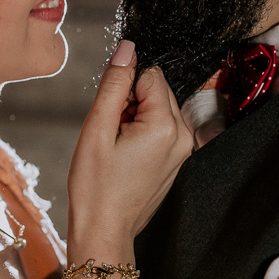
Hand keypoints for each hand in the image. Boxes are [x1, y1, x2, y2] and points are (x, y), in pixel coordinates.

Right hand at [67, 40, 193, 247]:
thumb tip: (127, 49)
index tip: (110, 116)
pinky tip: (124, 155)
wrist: (104, 229)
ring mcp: (182, 149)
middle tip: (111, 134)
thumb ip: (114, 84)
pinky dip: (139, 133)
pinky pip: (158, 128)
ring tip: (116, 147)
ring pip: (156, 108)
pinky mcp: (176, 158)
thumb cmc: (96, 187)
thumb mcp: (96, 128)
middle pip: (156, 90)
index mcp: (166, 126)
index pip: (149, 75)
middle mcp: (182, 136)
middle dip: (129, 103)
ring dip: (133, 119)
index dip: (123, 89)